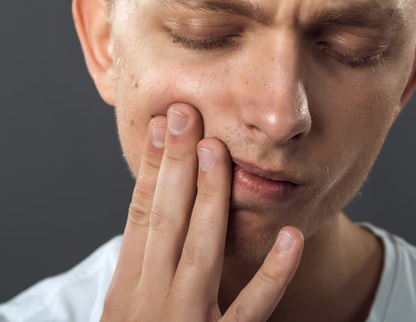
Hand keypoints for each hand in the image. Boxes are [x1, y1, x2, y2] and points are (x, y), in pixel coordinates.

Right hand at [101, 103, 303, 321]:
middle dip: (175, 163)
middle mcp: (151, 300)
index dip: (150, 168)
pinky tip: (291, 237)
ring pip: (201, 251)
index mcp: (126, 289)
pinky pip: (252, 310)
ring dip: (209, 197)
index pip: (139, 216)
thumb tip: (151, 226)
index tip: (159, 125)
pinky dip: (273, 274)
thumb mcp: (124, 311)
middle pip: (165, 220)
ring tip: (216, 148)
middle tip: (184, 113)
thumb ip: (141, 274)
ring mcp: (185, 321)